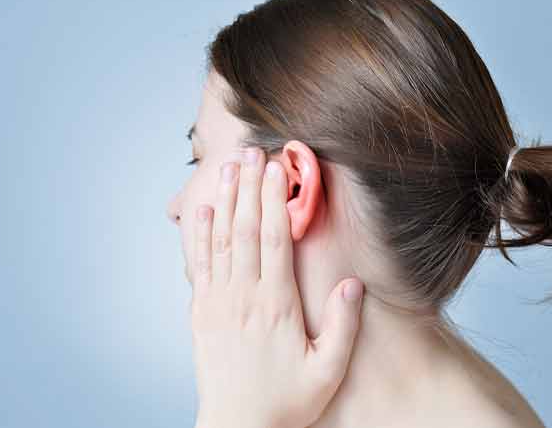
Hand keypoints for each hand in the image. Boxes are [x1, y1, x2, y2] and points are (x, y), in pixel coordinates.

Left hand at [190, 146, 364, 427]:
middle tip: (252, 151)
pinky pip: (199, 264)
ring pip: (221, 240)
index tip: (278, 169)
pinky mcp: (201, 311)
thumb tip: (352, 283)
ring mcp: (217, 301)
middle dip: (250, 187)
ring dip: (227, 200)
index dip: (275, 200)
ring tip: (230, 167)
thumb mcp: (326, 371)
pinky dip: (199, 234)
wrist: (236, 426)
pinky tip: (204, 210)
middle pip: (245, 229)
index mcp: (275, 304)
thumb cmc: (286, 400)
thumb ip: (342, 327)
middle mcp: (243, 295)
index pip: (274, 240)